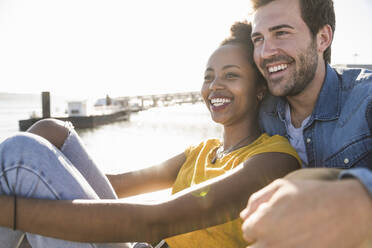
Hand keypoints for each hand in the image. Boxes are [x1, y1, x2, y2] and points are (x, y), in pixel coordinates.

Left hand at [240, 178, 371, 247]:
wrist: (347, 210)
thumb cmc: (312, 194)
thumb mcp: (280, 186)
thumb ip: (256, 200)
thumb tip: (243, 215)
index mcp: (262, 224)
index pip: (247, 230)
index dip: (257, 222)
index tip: (271, 218)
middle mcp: (271, 244)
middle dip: (261, 238)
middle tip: (278, 228)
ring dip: (272, 245)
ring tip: (288, 235)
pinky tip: (298, 240)